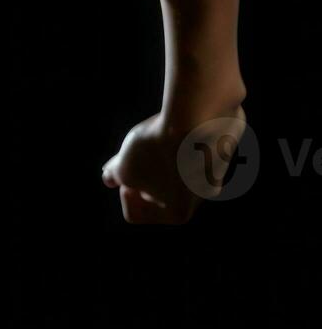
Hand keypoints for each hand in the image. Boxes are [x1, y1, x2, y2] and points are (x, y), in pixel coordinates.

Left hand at [100, 104, 246, 223]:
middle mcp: (199, 198)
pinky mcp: (219, 150)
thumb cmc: (158, 148)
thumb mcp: (124, 167)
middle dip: (140, 171)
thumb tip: (110, 178)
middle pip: (156, 191)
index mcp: (177, 212)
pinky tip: (172, 127)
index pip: (137, 213)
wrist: (198, 115)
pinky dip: (177, 141)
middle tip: (134, 150)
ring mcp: (213, 174)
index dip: (124, 192)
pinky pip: (190, 149)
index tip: (126, 171)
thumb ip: (116, 176)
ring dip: (158, 155)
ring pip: (173, 168)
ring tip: (153, 136)